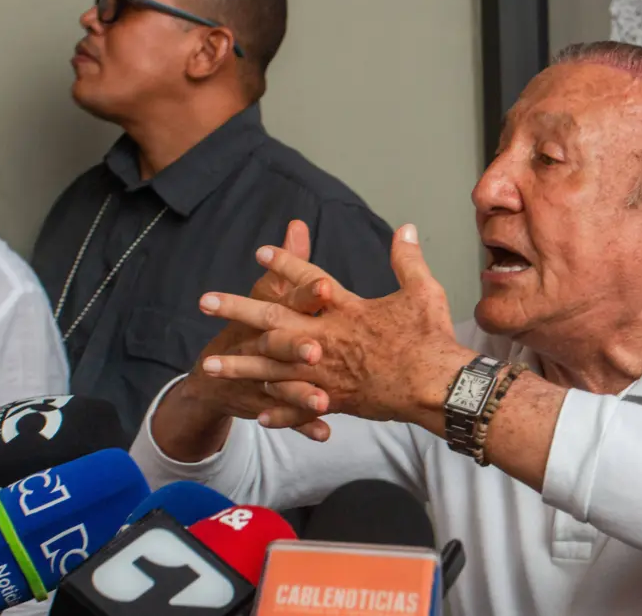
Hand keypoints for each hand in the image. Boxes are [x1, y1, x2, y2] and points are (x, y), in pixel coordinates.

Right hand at [178, 220, 334, 440]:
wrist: (210, 377)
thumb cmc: (249, 327)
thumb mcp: (266, 294)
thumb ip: (289, 263)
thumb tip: (299, 224)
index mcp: (267, 315)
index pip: (286, 300)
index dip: (305, 294)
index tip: (326, 288)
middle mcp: (261, 345)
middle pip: (277, 345)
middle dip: (295, 347)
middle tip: (317, 350)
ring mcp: (260, 378)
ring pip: (281, 386)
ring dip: (300, 394)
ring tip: (323, 400)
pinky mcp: (265, 405)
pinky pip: (286, 420)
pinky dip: (304, 427)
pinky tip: (325, 433)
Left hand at [197, 224, 474, 432]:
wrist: (436, 385)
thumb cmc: (431, 337)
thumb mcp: (423, 290)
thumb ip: (408, 259)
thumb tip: (406, 228)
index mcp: (347, 309)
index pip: (308, 280)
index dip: (284, 265)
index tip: (260, 253)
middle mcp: (328, 338)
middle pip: (274, 320)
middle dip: (237, 310)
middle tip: (205, 301)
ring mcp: (328, 372)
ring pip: (273, 368)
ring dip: (240, 365)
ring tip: (208, 365)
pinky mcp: (338, 399)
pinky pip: (300, 407)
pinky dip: (280, 411)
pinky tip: (258, 413)